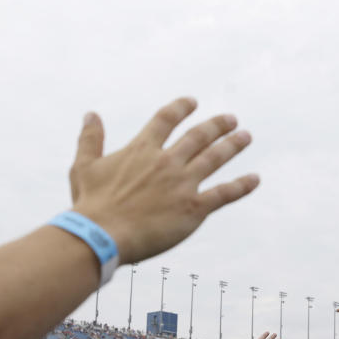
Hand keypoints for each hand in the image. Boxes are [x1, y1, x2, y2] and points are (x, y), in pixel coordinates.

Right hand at [68, 100, 259, 264]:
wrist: (101, 236)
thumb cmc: (90, 205)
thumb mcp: (83, 166)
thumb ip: (90, 138)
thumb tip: (91, 113)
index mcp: (142, 149)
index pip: (166, 119)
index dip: (181, 108)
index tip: (193, 102)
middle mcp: (166, 162)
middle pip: (198, 136)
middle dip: (217, 125)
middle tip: (232, 119)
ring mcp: (182, 184)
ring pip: (215, 158)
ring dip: (233, 146)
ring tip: (246, 136)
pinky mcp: (194, 209)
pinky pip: (224, 193)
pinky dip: (242, 185)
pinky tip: (255, 179)